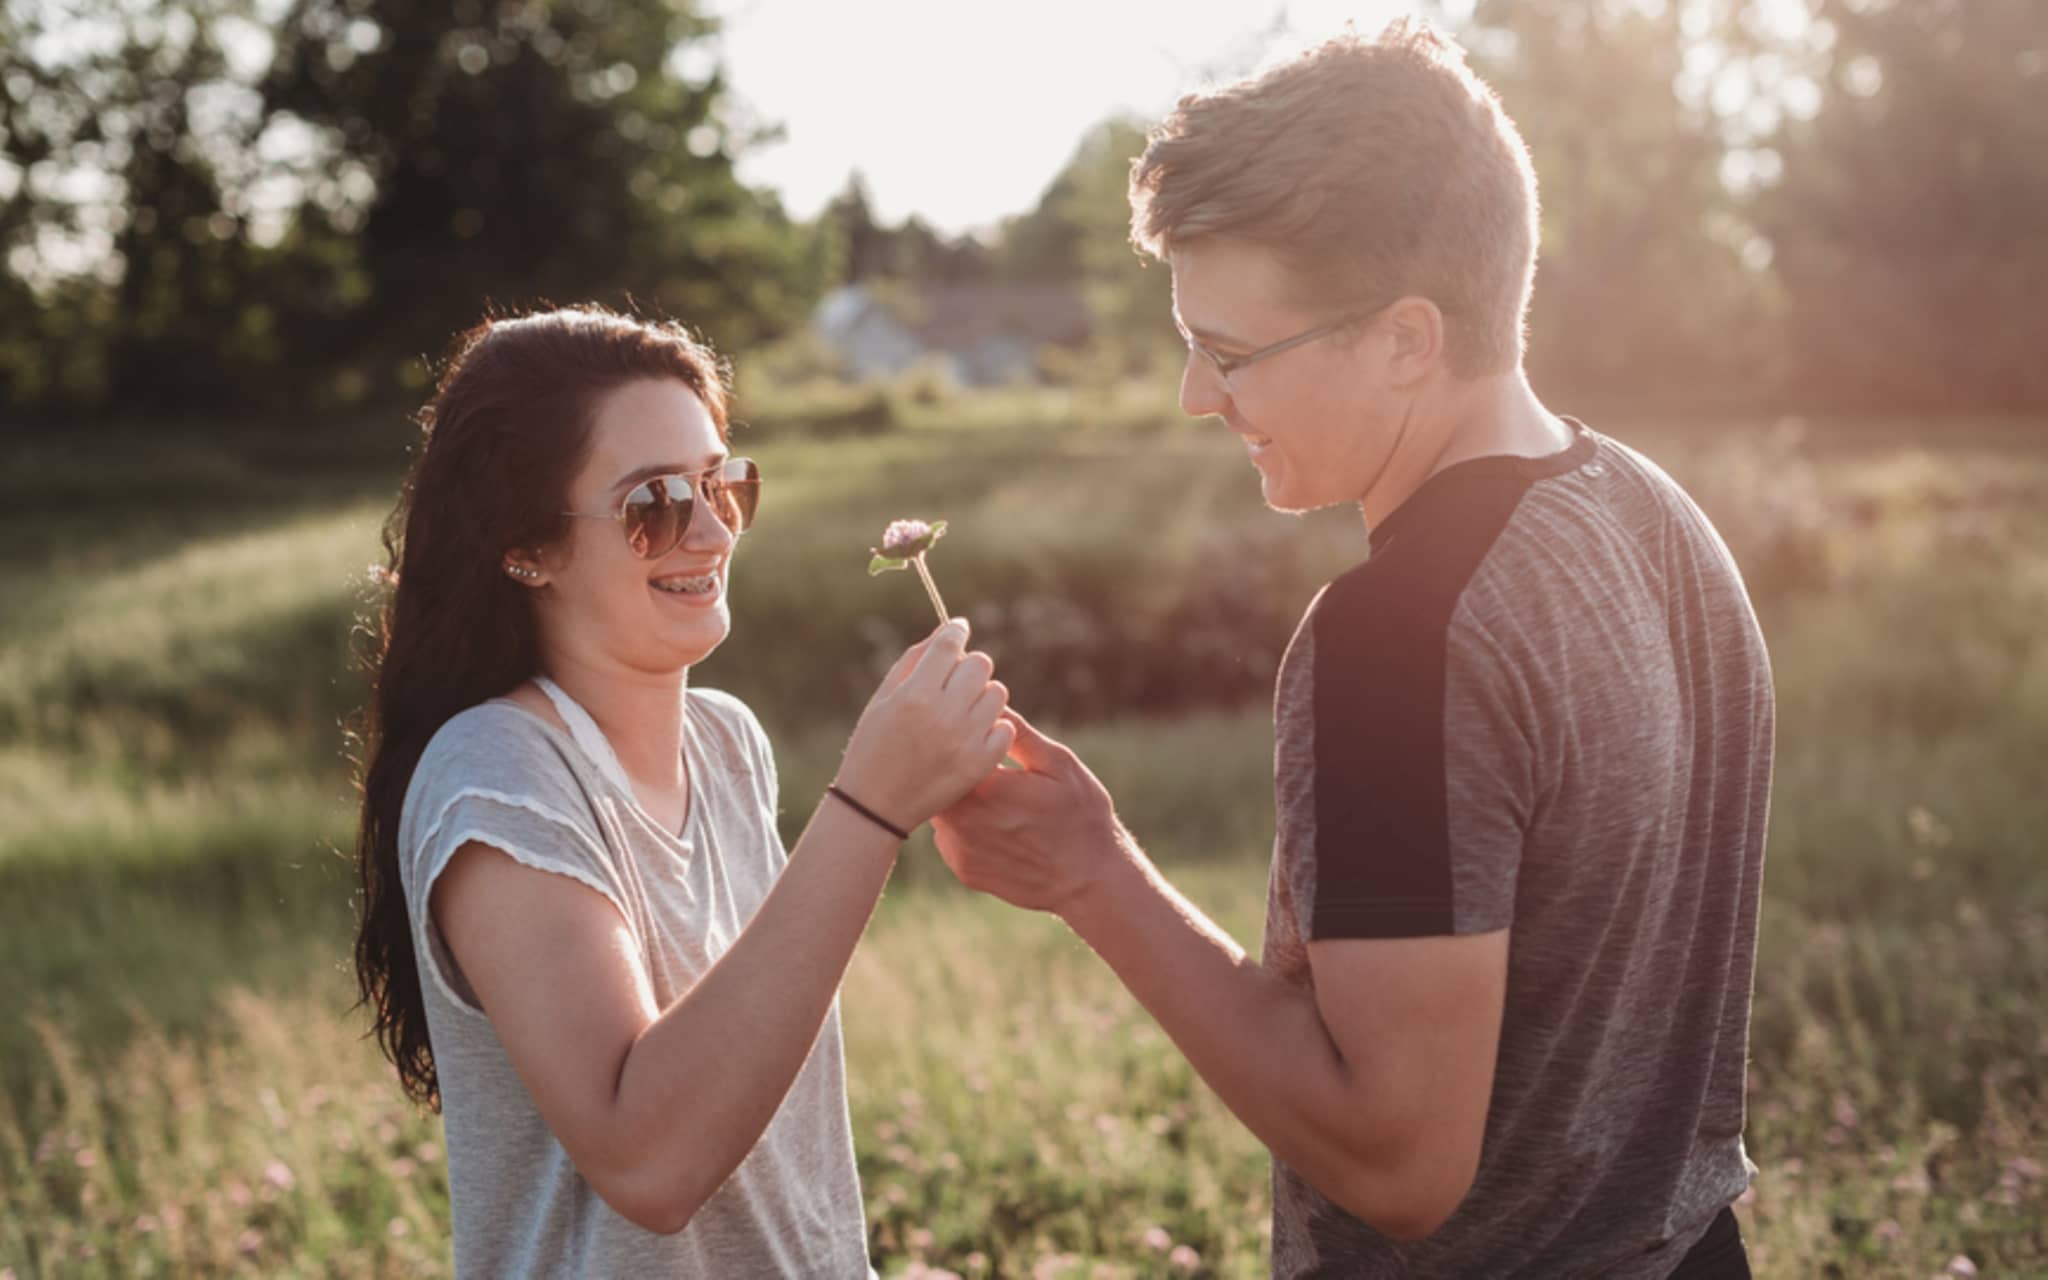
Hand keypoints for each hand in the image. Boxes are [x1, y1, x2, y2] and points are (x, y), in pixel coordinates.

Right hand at [835, 618, 1013, 832]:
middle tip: (956, 679)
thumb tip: (944, 631)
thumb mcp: (882, 700)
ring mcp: (966, 740)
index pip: (949, 645)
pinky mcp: (981, 763)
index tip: (958, 629)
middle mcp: (944, 714)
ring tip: (963, 709)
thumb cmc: (873, 747)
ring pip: (998, 693)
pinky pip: (1006, 727)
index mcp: (915, 695)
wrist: (877, 807)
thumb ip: (913, 661)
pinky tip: (972, 733)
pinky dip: (993, 726)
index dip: (956, 631)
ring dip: (982, 694)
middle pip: (980, 664)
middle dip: (969, 665)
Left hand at [931, 709, 1130, 916]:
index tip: (966, 730)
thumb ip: (1019, 734)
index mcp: (984, 787)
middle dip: (950, 767)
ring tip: (988, 795)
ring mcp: (959, 850)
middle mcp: (963, 821)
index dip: (954, 738)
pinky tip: (991, 825)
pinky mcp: (964, 871)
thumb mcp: (1058, 764)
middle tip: (976, 762)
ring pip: (940, 811)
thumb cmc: (1081, 815)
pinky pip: (948, 839)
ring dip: (956, 799)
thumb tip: (993, 702)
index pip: (945, 750)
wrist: (1091, 880)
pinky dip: (962, 828)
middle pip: (935, 781)